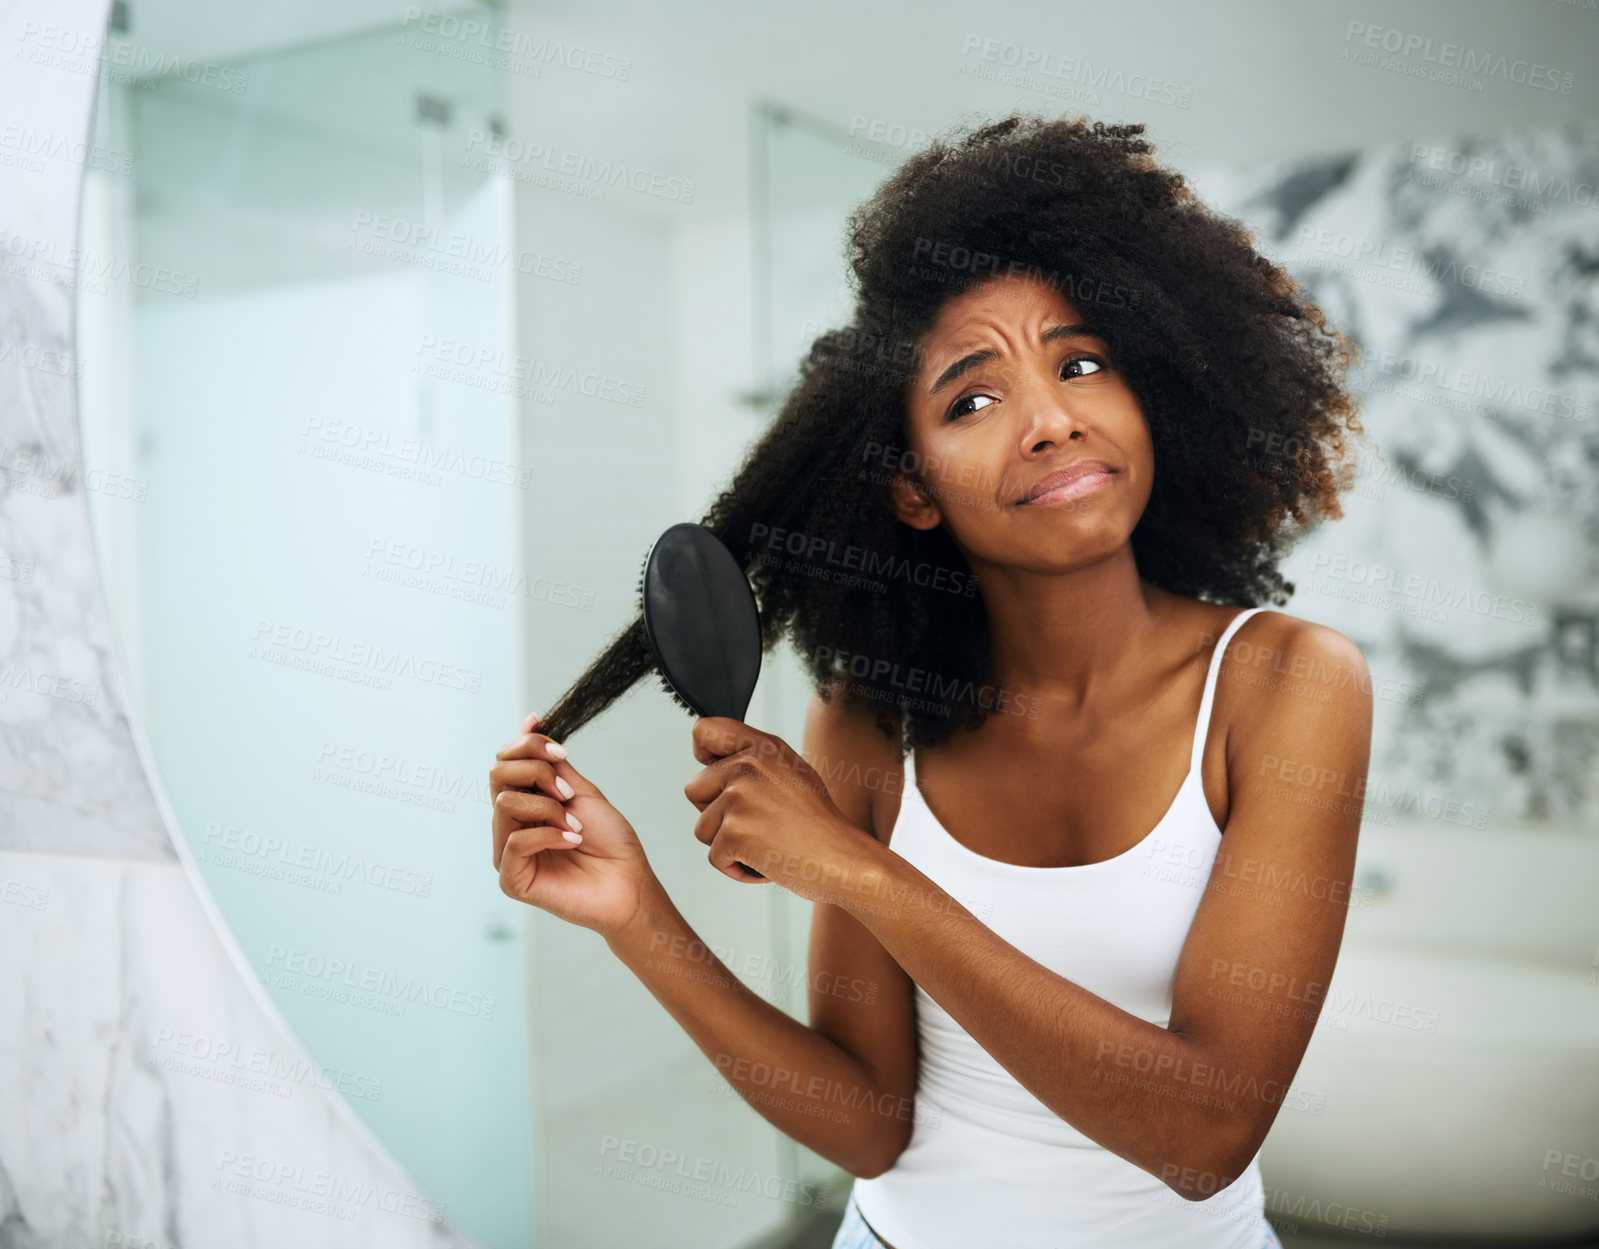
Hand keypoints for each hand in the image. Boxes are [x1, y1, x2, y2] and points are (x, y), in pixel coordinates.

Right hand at [490, 712, 656, 938]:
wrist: (630, 881)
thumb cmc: (610, 841)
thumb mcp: (581, 791)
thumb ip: (551, 764)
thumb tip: (529, 720)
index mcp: (525, 803)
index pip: (504, 761)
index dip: (527, 745)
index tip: (561, 752)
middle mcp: (510, 825)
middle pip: (497, 775)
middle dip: (537, 772)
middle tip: (569, 792)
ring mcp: (508, 853)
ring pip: (505, 804)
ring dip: (548, 807)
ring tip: (576, 824)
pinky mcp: (511, 879)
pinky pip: (515, 841)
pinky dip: (548, 834)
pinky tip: (572, 840)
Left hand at [682, 716, 881, 901]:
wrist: (843, 859)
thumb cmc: (819, 824)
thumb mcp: (792, 773)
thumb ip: (754, 762)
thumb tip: (713, 763)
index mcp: (762, 748)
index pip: (704, 730)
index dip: (703, 756)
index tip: (715, 774)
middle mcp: (748, 766)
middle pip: (693, 789)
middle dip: (714, 813)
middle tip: (754, 824)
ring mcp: (739, 798)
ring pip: (702, 828)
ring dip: (727, 845)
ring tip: (765, 844)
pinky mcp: (734, 832)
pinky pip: (714, 857)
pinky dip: (735, 868)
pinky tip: (766, 863)